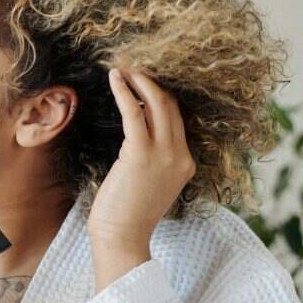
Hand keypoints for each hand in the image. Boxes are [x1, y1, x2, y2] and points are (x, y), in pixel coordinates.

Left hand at [88, 67, 195, 248]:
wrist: (122, 237)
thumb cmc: (127, 214)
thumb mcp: (150, 184)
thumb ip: (153, 161)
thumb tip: (136, 139)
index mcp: (186, 163)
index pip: (178, 119)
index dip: (161, 95)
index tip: (144, 80)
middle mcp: (181, 155)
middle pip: (172, 106)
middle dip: (152, 81)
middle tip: (133, 65)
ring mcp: (165, 154)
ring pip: (158, 103)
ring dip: (140, 81)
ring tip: (123, 68)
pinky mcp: (141, 154)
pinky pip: (135, 112)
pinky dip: (125, 92)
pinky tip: (115, 79)